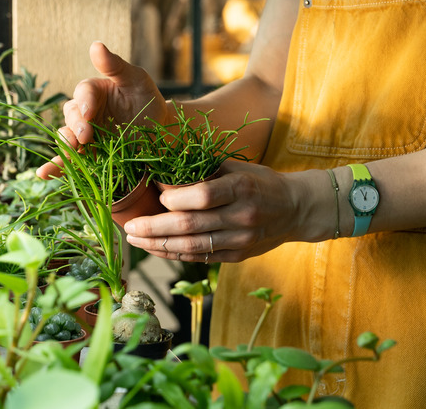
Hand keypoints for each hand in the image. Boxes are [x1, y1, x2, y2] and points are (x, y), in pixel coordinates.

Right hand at [36, 41, 167, 178]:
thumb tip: (95, 45)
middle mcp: (84, 113)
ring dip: (64, 144)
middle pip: (71, 116)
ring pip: (67, 138)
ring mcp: (85, 136)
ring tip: (68, 150)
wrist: (162, 131)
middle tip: (85, 135)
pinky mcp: (89, 156)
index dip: (84, 102)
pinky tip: (44, 173)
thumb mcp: (136, 78)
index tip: (90, 112)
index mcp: (93, 92)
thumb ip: (114, 65)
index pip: (82, 93)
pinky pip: (69, 161)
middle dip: (76, 125)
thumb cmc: (148, 99)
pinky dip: (55, 167)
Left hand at [123, 161, 330, 262]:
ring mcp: (241, 240)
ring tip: (135, 240)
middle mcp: (242, 217)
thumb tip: (163, 181)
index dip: (175, 199)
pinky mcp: (238, 256)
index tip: (157, 198)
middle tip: (129, 227)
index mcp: (242, 188)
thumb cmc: (260, 182)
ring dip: (158, 245)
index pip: (203, 197)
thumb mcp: (237, 168)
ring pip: (192, 247)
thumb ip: (204, 173)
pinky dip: (175, 254)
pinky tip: (156, 248)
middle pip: (191, 226)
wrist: (296, 209)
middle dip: (154, 228)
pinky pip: (200, 257)